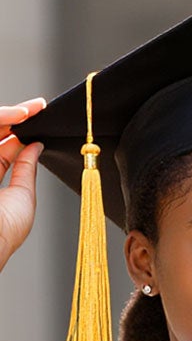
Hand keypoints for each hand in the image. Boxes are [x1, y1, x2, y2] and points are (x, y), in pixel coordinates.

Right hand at [0, 101, 45, 273]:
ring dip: (6, 116)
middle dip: (14, 117)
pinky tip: (15, 117)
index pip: (1, 148)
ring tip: (28, 111)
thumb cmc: (4, 232)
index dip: (18, 131)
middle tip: (37, 107)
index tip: (38, 117)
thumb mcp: (22, 197)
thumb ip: (26, 170)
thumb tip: (36, 146)